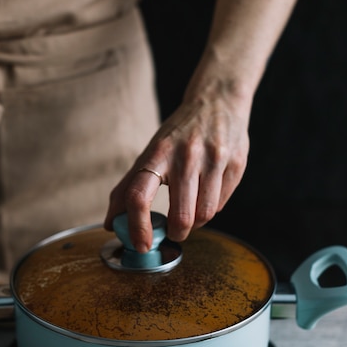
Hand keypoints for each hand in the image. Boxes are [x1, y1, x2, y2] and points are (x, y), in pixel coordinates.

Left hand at [104, 73, 251, 252]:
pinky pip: (222, 204)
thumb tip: (111, 223)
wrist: (217, 101)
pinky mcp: (235, 164)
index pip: (140, 196)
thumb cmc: (178, 135)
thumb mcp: (151, 152)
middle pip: (181, 216)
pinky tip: (207, 193)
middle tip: (174, 232)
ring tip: (192, 212)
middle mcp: (186, 155)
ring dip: (196, 223)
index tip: (141, 245)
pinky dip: (212, 208)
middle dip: (176, 233)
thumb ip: (129, 187)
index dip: (138, 227)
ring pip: (205, 215)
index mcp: (158, 152)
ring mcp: (214, 159)